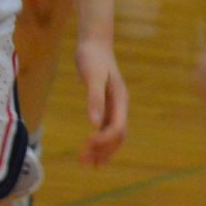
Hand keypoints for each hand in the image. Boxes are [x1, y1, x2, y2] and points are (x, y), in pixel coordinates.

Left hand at [75, 39, 127, 166]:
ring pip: (112, 134)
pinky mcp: (105, 103)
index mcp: (120, 100)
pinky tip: (89, 147)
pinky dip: (98, 140)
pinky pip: (105, 127)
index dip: (103, 141)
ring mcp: (114, 106)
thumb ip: (94, 99)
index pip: (117, 129)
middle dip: (103, 151)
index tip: (86, 145)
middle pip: (117, 136)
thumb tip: (94, 124)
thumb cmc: (93, 57)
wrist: (94, 43)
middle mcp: (120, 106)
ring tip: (86, 162)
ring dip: (101, 149)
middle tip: (84, 163)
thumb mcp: (92, 77)